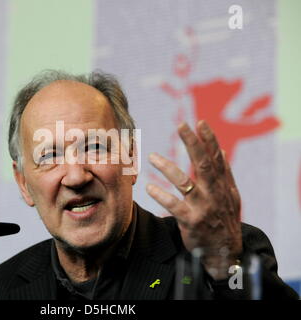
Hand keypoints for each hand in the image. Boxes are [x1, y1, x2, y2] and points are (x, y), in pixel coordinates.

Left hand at [147, 120, 241, 279]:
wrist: (225, 252)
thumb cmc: (225, 220)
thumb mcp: (231, 197)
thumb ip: (224, 174)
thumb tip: (221, 151)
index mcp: (222, 185)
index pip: (216, 158)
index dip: (209, 140)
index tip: (200, 122)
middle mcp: (213, 193)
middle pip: (203, 164)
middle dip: (192, 143)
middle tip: (181, 125)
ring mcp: (202, 207)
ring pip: (184, 183)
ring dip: (167, 168)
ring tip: (151, 157)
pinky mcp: (191, 222)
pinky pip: (173, 206)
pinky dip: (161, 195)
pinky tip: (149, 187)